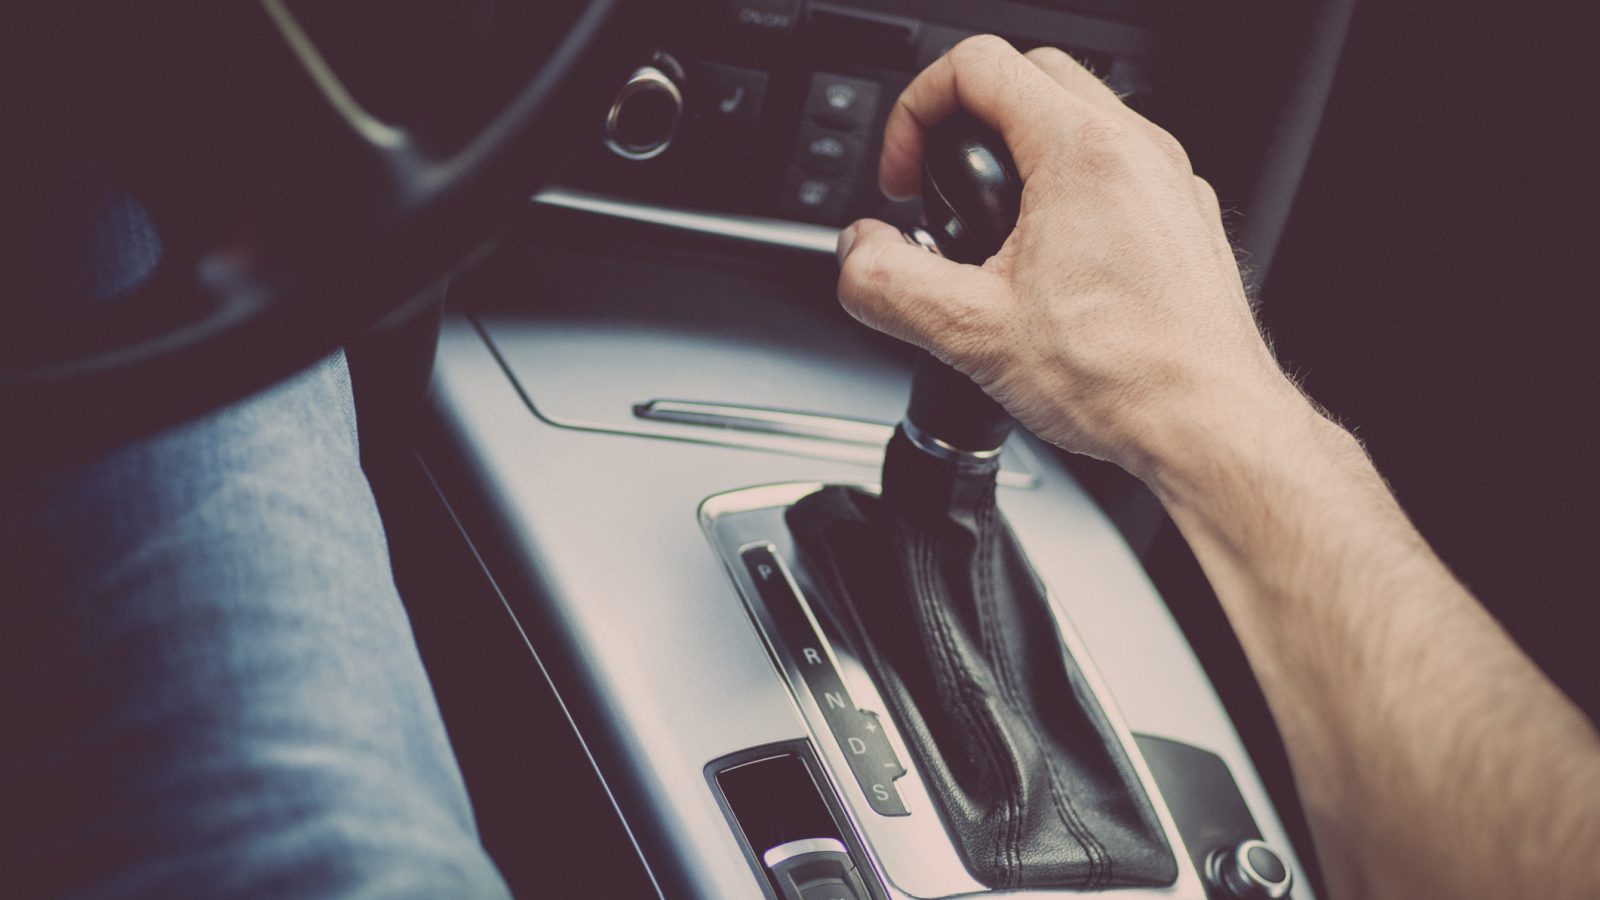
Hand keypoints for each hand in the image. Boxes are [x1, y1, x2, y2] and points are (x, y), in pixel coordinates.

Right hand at [836, 36, 1306, 482]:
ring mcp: (1169, 182)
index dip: (915, 111)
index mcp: (1080, 152)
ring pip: (1081, 117)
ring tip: (990, 229)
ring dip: (1020, 152)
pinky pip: (1119, 168)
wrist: (1209, 428)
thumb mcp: (970, 332)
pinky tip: (1051, 264)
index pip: (977, 64)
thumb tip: (858, 254)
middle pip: (1030, 74)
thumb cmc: (1124, 378)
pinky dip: (1070, 188)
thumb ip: (889, 282)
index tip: (905, 176)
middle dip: (966, 119)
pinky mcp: (1184, 220)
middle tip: (938, 188)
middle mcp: (1136, 150)